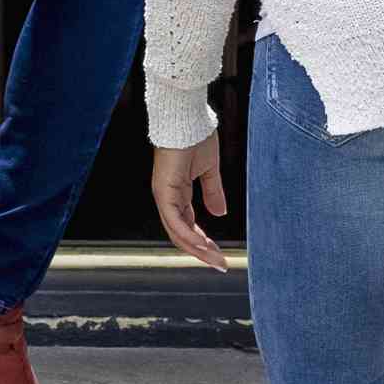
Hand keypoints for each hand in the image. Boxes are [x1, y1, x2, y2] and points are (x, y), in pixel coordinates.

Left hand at [149, 135, 234, 271]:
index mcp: (177, 193)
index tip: (219, 254)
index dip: (202, 241)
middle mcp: (167, 198)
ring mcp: (164, 195)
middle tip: (220, 264)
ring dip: (197, 248)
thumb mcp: (209, 170)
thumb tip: (220, 213)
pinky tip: (203, 245)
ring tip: (215, 259)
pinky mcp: (164, 191)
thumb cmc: (195, 137)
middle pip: (181, 234)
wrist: (186, 118)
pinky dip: (189, 234)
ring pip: (177, 232)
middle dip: (201, 251)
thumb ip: (213, 191)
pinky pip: (175, 220)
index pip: (188, 225)